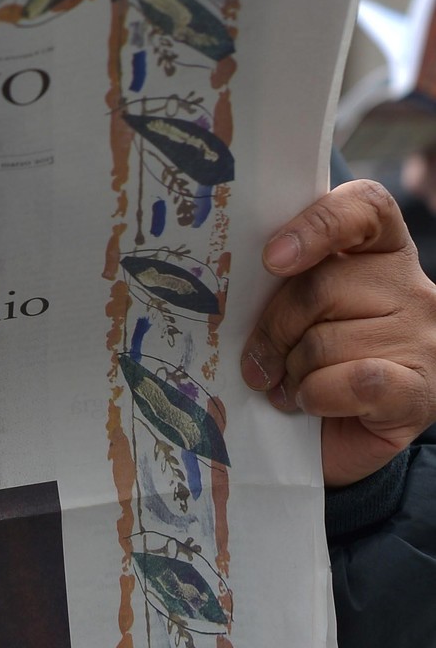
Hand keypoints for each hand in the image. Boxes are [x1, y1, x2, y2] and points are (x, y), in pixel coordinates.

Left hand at [241, 179, 435, 486]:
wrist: (338, 439)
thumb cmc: (307, 364)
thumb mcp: (293, 312)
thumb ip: (281, 284)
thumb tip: (231, 289)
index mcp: (379, 250)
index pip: (364, 207)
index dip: (317, 225)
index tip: (272, 258)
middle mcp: (409, 285)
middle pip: (323, 284)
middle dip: (276, 329)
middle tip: (258, 363)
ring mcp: (421, 337)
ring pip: (329, 340)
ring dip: (294, 372)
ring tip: (291, 388)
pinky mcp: (421, 391)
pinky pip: (356, 380)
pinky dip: (319, 396)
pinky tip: (313, 404)